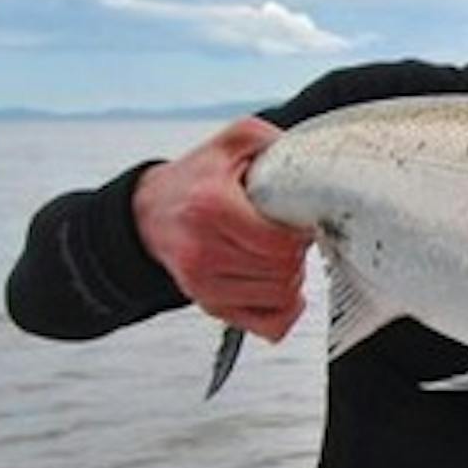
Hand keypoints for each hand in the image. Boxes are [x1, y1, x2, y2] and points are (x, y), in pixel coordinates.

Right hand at [132, 117, 311, 342]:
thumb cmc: (197, 177)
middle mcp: (203, 250)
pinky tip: (278, 286)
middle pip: (283, 271)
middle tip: (291, 237)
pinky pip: (269, 325)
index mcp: (211, 207)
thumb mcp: (233, 141)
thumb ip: (273, 141)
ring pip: (280, 298)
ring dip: (291, 277)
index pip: (279, 242)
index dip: (302, 233)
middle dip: (298, 254)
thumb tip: (316, 158)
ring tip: (280, 255)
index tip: (300, 221)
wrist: (151, 210)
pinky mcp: (210, 305)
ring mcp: (204, 284)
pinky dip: (284, 310)